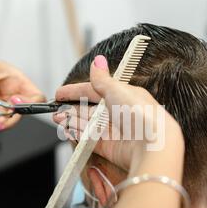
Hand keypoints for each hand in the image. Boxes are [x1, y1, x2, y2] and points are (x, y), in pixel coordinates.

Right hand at [54, 55, 182, 171]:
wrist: (151, 143)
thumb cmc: (139, 113)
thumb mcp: (117, 89)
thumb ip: (102, 78)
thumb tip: (98, 60)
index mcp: (121, 96)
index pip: (93, 91)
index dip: (75, 92)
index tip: (59, 94)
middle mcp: (117, 113)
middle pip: (88, 110)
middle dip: (70, 109)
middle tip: (55, 111)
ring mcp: (113, 131)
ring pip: (87, 124)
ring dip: (71, 121)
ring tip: (58, 119)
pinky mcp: (109, 147)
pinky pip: (89, 140)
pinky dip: (78, 135)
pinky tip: (68, 131)